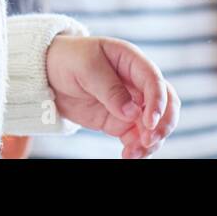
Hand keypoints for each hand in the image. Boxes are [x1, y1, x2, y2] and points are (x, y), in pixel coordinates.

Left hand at [44, 35, 178, 158]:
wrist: (49, 74)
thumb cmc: (69, 59)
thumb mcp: (85, 67)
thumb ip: (109, 89)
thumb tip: (132, 113)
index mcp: (131, 61)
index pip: (154, 81)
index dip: (157, 102)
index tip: (148, 122)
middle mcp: (137, 82)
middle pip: (167, 103)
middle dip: (163, 124)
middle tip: (149, 141)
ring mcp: (132, 103)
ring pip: (155, 124)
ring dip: (151, 141)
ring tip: (134, 153)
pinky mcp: (121, 121)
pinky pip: (138, 136)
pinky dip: (138, 148)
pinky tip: (128, 156)